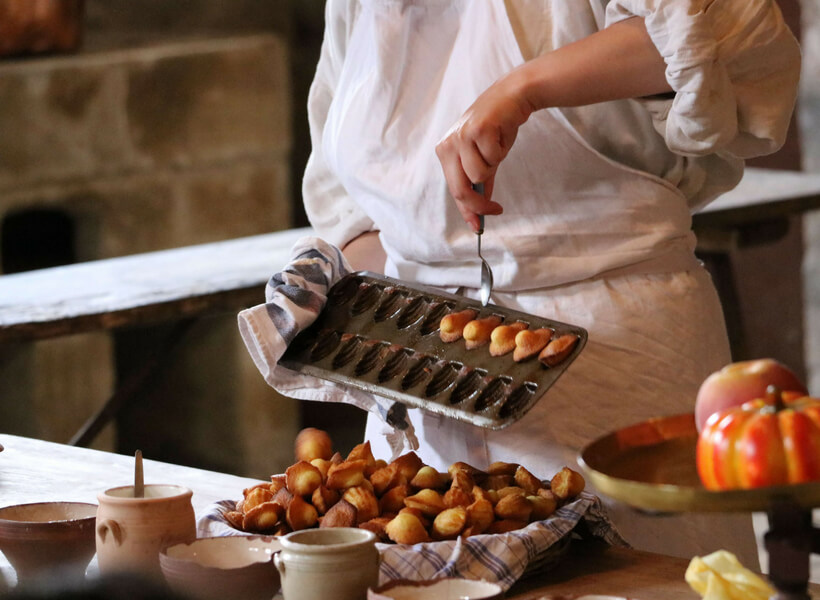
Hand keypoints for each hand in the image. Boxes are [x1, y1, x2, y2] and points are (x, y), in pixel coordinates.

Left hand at [435, 71, 532, 231]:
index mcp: (445, 152)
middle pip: (460, 189)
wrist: (512, 96)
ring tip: (496, 147)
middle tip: (496, 210)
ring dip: (494, 165)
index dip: (466, 210)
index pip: (454, 189)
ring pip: (479, 174)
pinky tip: (500, 135)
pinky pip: (493, 158)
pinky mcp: (478, 129)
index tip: (477, 226)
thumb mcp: (484, 157)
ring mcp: (461, 136)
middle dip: (479, 205)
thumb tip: (480, 209)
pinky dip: (501, 150)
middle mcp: (448, 145)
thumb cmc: (497, 127)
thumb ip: (480, 182)